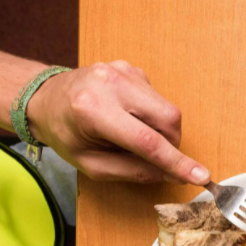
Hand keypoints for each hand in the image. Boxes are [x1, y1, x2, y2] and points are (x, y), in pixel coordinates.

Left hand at [24, 61, 209, 183]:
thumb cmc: (65, 134)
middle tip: (158, 158)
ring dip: (161, 131)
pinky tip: (130, 117)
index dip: (176, 162)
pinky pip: (157, 99)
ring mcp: (122, 71)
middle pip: (167, 119)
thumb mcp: (91, 165)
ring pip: (167, 109)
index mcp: (93, 110)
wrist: (44, 99)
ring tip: (134, 135)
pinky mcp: (131, 68)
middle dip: (172, 144)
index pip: (147, 141)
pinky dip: (151, 116)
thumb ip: (132, 171)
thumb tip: (170, 175)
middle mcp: (109, 84)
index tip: (201, 176)